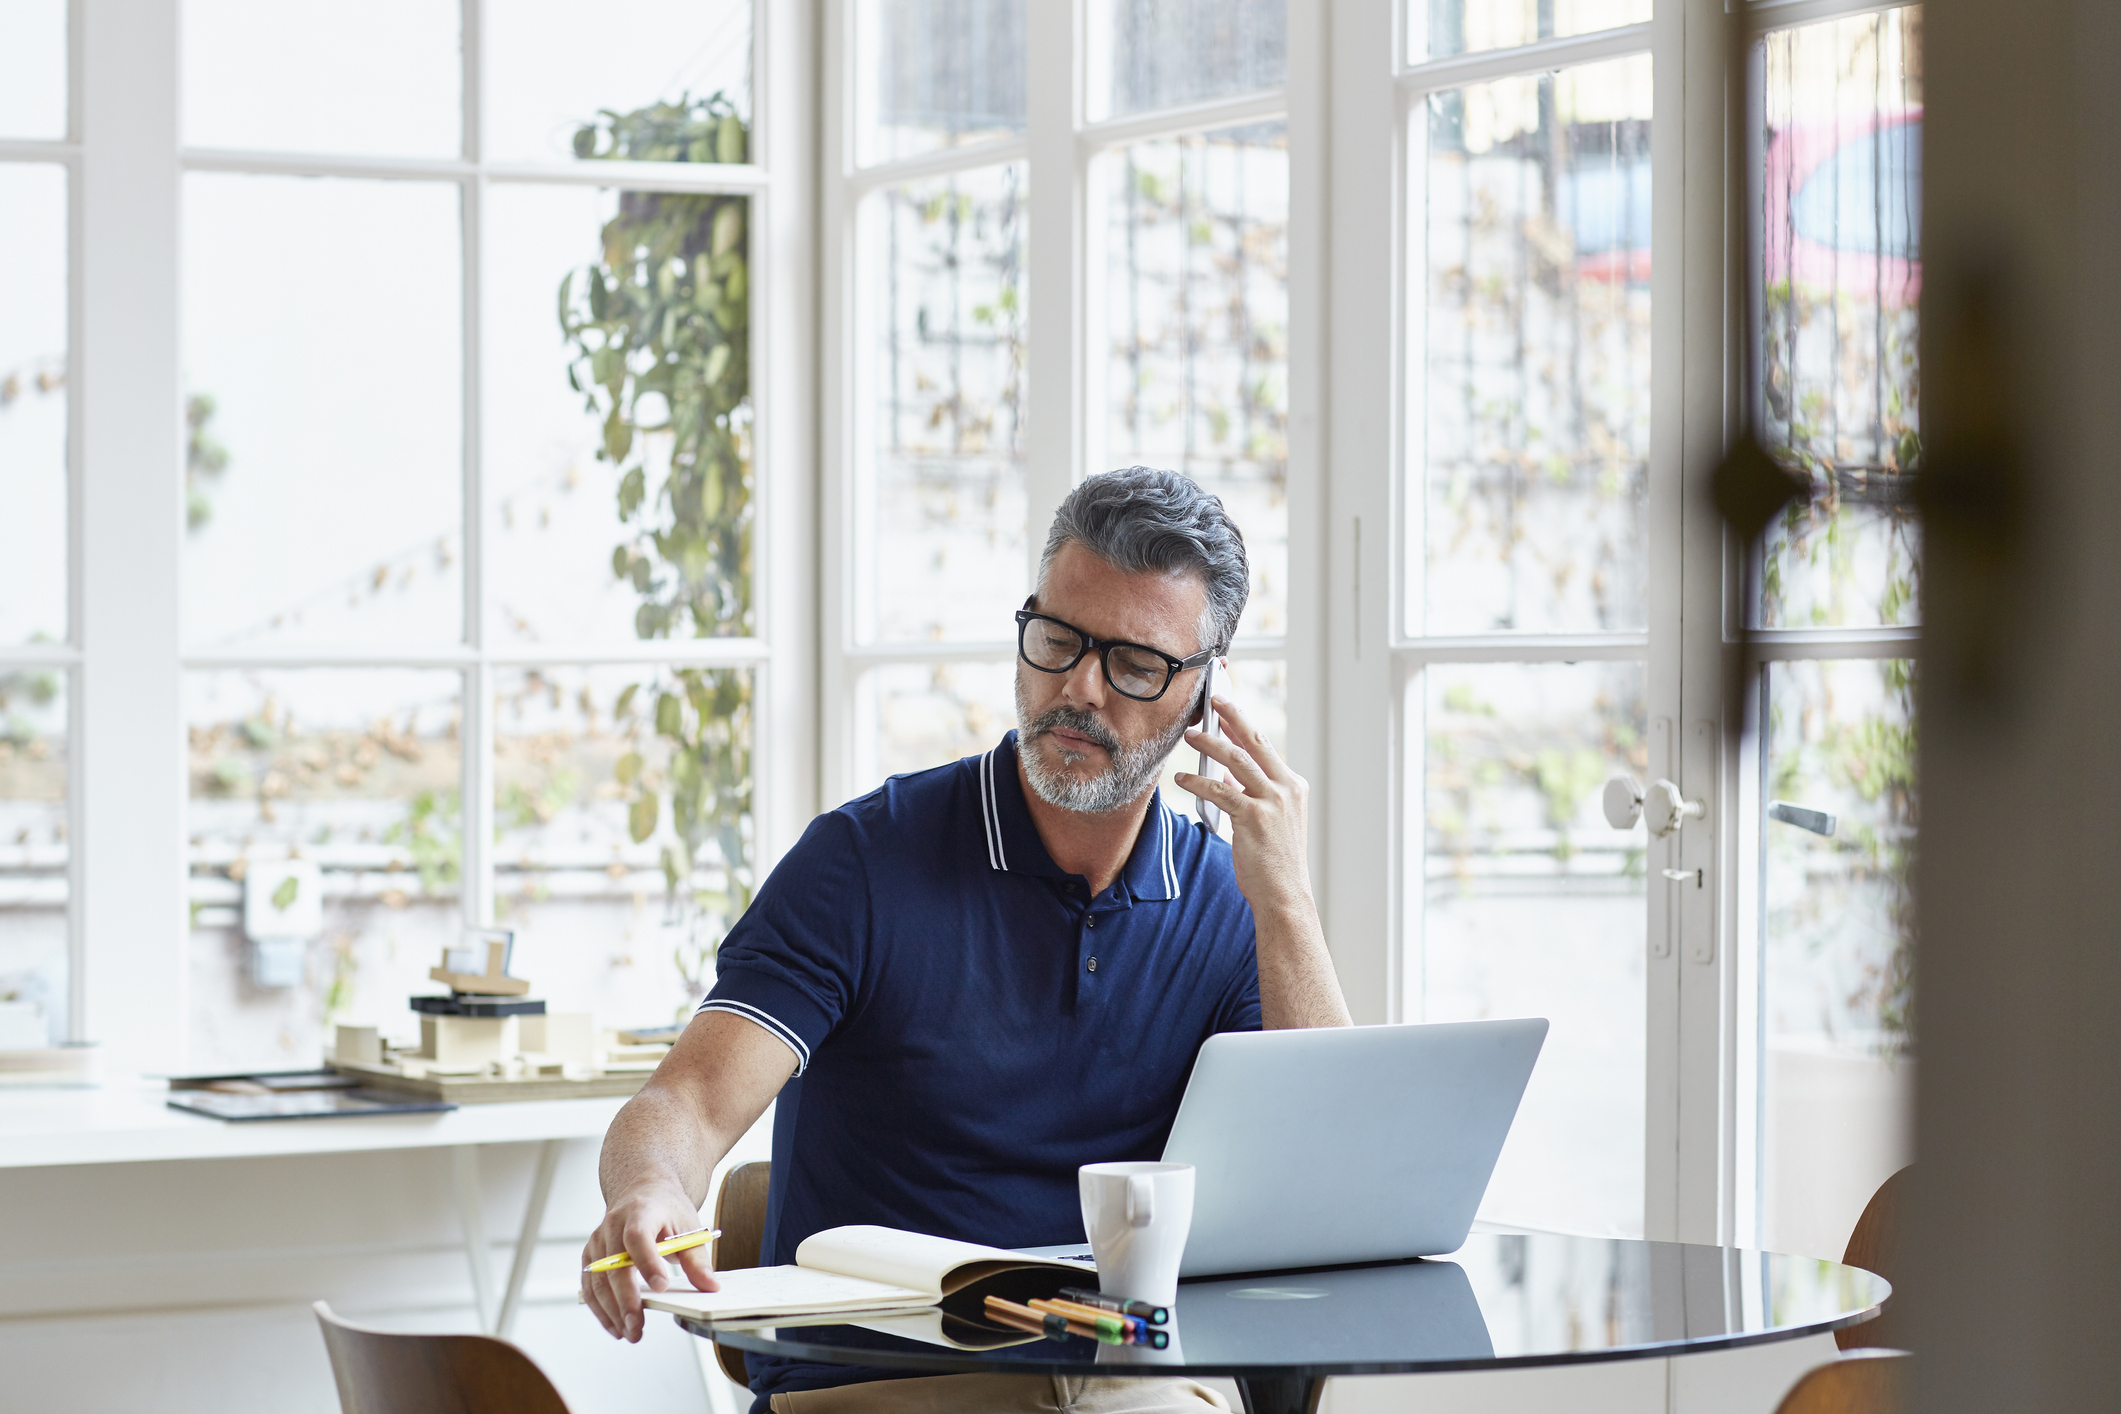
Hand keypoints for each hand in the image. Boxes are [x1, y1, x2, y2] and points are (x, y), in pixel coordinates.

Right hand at [582, 1182, 719, 1343]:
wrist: (642, 1189)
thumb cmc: (666, 1208)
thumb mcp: (689, 1226)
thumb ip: (697, 1259)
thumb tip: (710, 1287)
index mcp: (641, 1211)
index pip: (638, 1237)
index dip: (647, 1262)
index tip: (661, 1286)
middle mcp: (613, 1224)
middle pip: (614, 1265)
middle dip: (625, 1300)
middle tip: (637, 1326)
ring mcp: (598, 1240)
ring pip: (597, 1280)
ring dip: (611, 1311)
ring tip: (630, 1332)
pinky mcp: (591, 1255)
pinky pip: (590, 1286)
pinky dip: (600, 1309)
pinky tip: (615, 1326)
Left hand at [1174, 693, 1313, 915]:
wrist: (1284, 895)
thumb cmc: (1274, 862)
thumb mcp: (1269, 821)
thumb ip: (1251, 794)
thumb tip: (1226, 774)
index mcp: (1293, 786)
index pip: (1265, 747)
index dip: (1243, 725)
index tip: (1226, 709)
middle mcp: (1287, 788)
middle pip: (1255, 741)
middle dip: (1232, 717)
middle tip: (1213, 700)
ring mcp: (1273, 801)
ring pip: (1236, 760)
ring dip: (1209, 744)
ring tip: (1190, 736)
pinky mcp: (1254, 817)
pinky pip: (1219, 790)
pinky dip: (1198, 782)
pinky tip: (1183, 780)